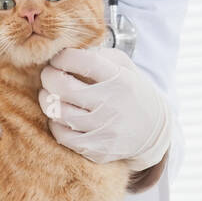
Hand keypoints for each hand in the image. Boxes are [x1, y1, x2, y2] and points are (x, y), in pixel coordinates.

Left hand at [38, 48, 170, 169]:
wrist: (153, 130)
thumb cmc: (131, 92)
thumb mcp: (125, 67)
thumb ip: (100, 55)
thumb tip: (68, 50)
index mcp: (120, 80)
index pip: (83, 62)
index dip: (62, 57)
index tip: (57, 58)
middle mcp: (112, 104)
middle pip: (63, 88)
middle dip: (48, 77)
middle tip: (49, 75)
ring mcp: (105, 130)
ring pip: (58, 113)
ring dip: (48, 100)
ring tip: (51, 94)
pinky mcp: (98, 150)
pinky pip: (62, 136)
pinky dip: (55, 123)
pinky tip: (60, 116)